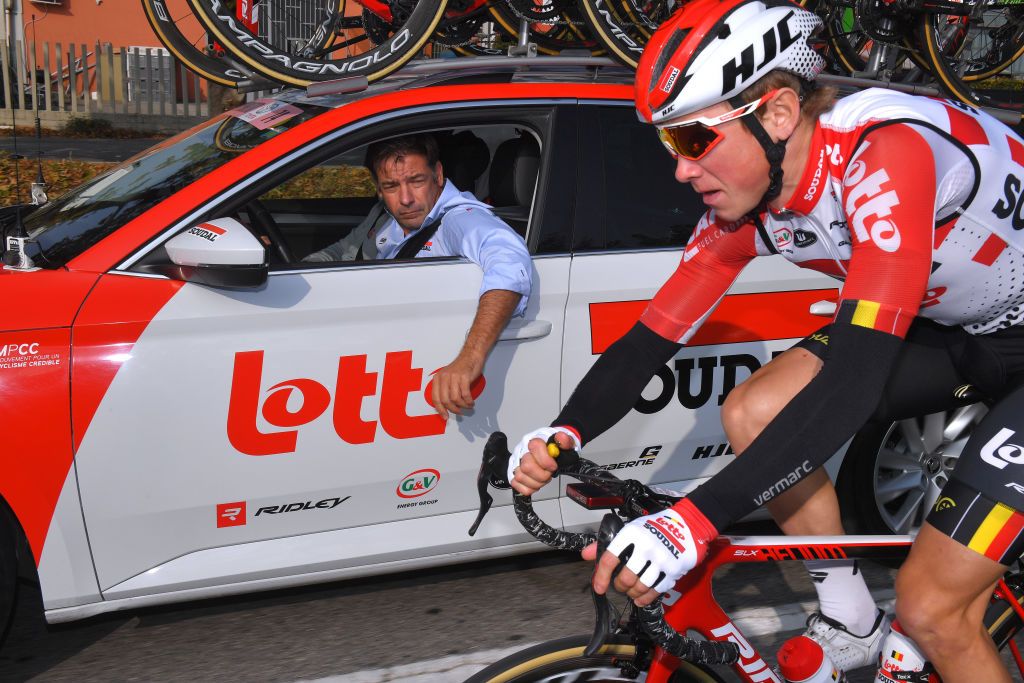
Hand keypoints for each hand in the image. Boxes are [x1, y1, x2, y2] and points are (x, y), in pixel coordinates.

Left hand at [430, 352, 483, 419]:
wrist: (470, 356)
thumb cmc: (460, 368)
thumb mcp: (447, 378)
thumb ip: (444, 390)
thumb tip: (445, 407)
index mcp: (438, 378)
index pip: (435, 398)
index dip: (440, 410)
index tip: (445, 416)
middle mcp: (444, 377)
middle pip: (445, 400)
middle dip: (453, 409)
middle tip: (459, 412)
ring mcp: (454, 377)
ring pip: (455, 399)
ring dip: (463, 406)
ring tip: (467, 406)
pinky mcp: (464, 377)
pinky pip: (465, 394)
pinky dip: (469, 401)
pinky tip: (471, 402)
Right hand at [508, 427, 580, 495]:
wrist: (548, 454)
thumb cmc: (552, 450)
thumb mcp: (563, 443)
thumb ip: (565, 440)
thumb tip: (561, 438)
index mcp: (534, 441)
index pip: (535, 447)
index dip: (546, 460)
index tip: (553, 465)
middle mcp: (522, 451)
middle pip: (527, 467)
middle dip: (542, 475)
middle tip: (549, 473)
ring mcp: (516, 464)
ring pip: (521, 477)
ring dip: (537, 482)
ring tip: (543, 477)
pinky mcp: (514, 475)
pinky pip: (519, 486)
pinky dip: (530, 488)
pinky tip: (536, 482)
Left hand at [585, 500, 714, 606]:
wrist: (687, 524)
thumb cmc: (655, 526)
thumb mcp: (629, 529)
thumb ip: (607, 543)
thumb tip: (586, 554)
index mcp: (631, 534)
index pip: (609, 559)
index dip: (601, 576)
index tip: (598, 587)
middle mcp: (645, 546)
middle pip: (625, 577)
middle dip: (619, 586)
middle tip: (619, 585)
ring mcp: (661, 559)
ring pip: (640, 586)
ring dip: (632, 593)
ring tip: (631, 590)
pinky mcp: (673, 570)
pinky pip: (656, 590)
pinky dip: (645, 598)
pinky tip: (640, 599)